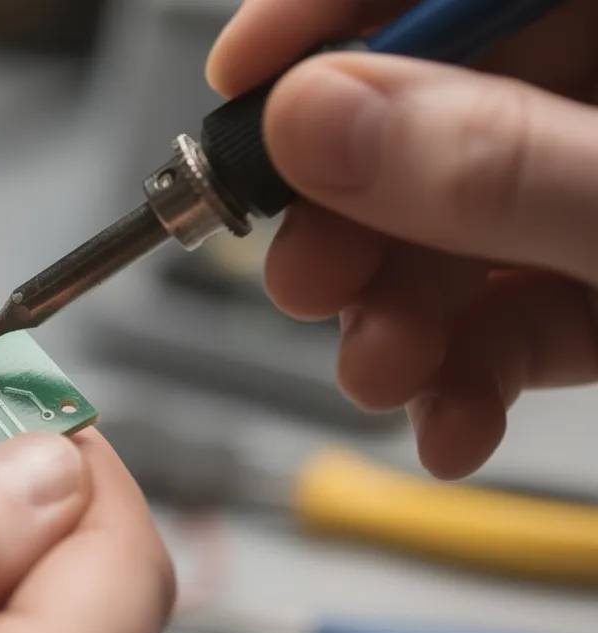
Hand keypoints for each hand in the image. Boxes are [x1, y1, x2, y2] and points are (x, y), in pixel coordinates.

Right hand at [209, 0, 597, 477]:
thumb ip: (495, 165)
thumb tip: (313, 121)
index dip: (329, 14)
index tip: (240, 80)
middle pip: (430, 106)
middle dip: (351, 211)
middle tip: (307, 277)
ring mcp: (594, 190)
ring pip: (462, 222)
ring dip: (398, 313)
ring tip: (381, 374)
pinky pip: (522, 305)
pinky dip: (471, 370)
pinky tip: (450, 423)